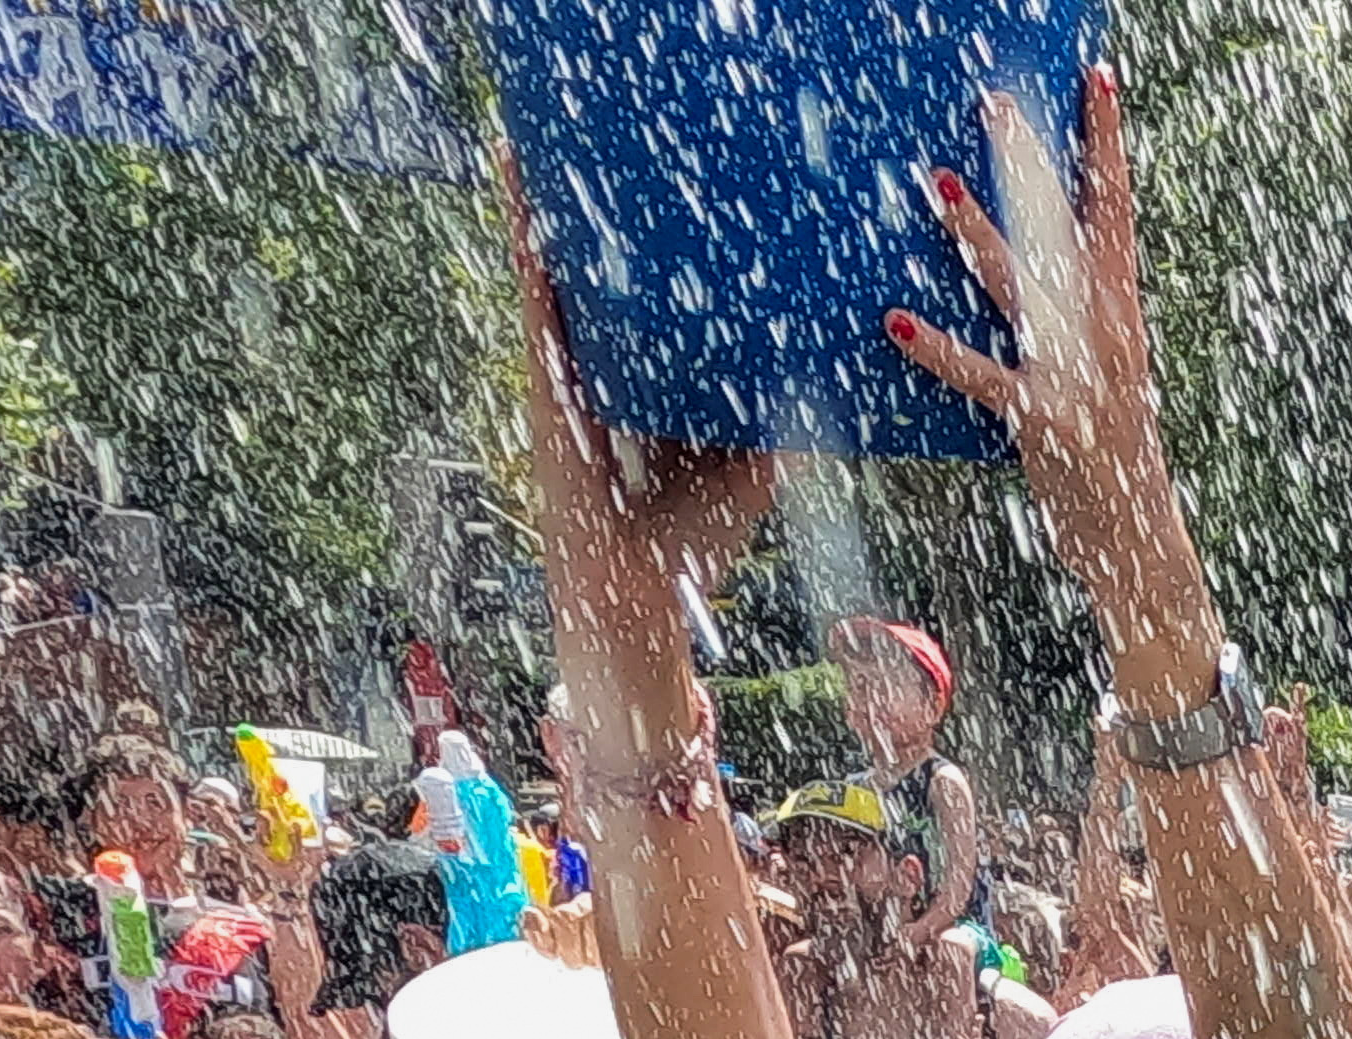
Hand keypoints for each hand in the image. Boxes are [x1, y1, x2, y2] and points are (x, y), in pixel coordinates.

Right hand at [502, 163, 775, 703]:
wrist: (637, 592)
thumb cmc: (693, 538)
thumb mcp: (753, 463)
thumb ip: (778, 416)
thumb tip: (829, 366)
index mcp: (653, 380)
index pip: (661, 297)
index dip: (667, 245)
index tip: (689, 185)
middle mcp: (608, 363)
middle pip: (611, 272)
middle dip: (613, 210)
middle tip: (626, 135)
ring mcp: (571, 364)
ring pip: (564, 267)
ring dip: (556, 201)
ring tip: (558, 131)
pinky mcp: (546, 373)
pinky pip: (536, 289)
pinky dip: (528, 233)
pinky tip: (522, 178)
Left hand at [894, 70, 1201, 625]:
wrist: (1142, 547)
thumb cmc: (1110, 457)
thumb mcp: (1101, 375)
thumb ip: (1070, 318)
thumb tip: (1025, 264)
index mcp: (1121, 314)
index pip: (1115, 210)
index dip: (1106, 143)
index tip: (1096, 80)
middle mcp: (1105, 333)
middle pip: (1064, 228)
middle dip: (1031, 165)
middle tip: (997, 102)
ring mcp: (1078, 374)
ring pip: (1023, 288)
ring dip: (978, 236)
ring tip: (939, 185)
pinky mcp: (1045, 419)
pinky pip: (983, 375)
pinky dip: (939, 350)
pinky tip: (897, 323)